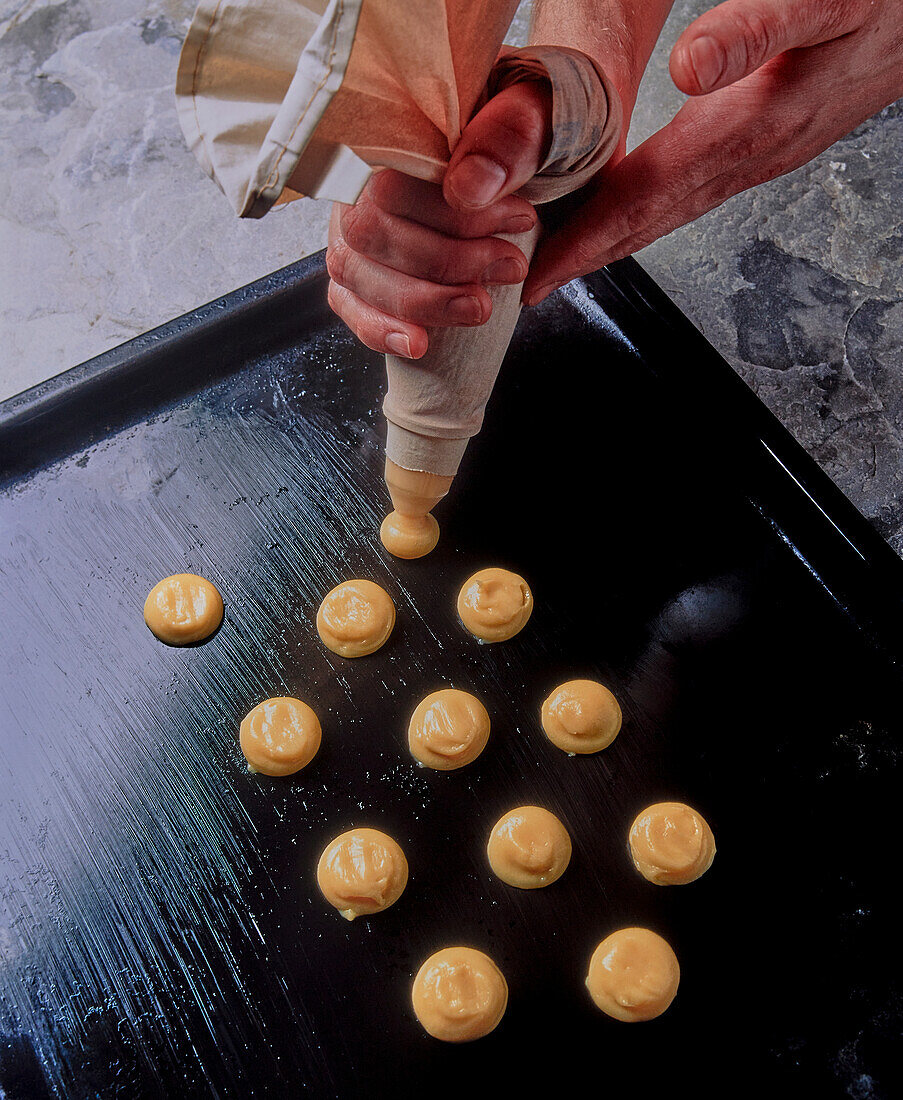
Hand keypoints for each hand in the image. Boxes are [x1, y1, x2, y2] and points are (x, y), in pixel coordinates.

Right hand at [326, 80, 549, 357]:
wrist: (535, 150)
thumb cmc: (530, 130)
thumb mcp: (541, 109)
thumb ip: (514, 132)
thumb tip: (470, 186)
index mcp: (392, 124)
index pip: (394, 178)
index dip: (456, 214)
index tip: (521, 221)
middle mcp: (357, 173)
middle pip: (371, 230)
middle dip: (448, 261)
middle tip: (512, 266)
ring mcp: (353, 224)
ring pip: (357, 272)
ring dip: (424, 300)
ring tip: (481, 308)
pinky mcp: (359, 268)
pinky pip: (348, 302)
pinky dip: (380, 329)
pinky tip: (417, 343)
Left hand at [524, 0, 902, 304]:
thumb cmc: (884, 2)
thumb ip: (756, 28)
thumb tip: (688, 68)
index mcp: (749, 128)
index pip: (645, 199)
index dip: (587, 241)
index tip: (540, 276)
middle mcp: (753, 156)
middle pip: (651, 222)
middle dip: (588, 256)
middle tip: (532, 284)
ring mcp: (763, 157)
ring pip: (671, 213)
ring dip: (615, 239)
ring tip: (566, 257)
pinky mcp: (772, 143)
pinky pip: (693, 193)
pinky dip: (648, 210)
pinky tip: (631, 207)